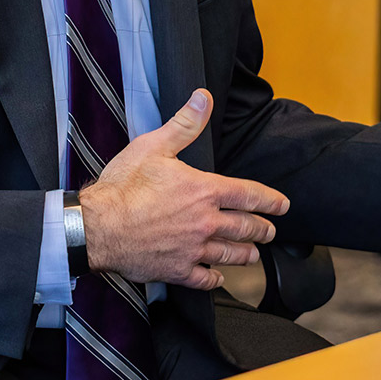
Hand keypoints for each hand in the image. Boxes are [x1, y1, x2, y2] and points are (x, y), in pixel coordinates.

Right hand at [80, 89, 289, 290]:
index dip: (270, 200)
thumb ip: (184, 125)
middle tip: (270, 232)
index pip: (249, 195)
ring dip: (246, 255)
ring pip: (230, 255)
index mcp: (204, 191)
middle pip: (245, 228)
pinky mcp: (176, 270)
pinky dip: (214, 280)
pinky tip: (218, 278)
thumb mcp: (153, 146)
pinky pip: (203, 279)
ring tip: (252, 255)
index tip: (282, 205)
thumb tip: (203, 99)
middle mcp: (205, 222)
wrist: (98, 226)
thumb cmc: (123, 186)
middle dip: (262, 230)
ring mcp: (193, 249)